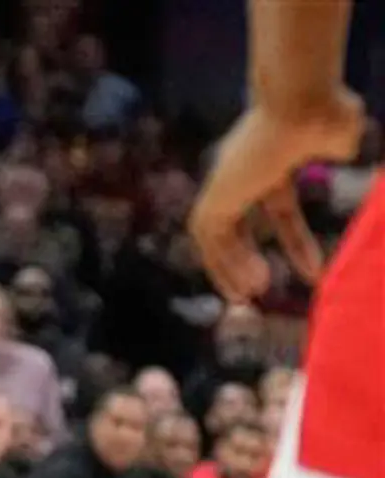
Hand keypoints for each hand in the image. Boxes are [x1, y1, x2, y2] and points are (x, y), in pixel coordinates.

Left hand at [189, 94, 364, 300]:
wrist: (302, 106)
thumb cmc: (328, 115)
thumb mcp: (341, 134)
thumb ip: (341, 145)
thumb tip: (342, 150)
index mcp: (272, 159)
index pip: (277, 207)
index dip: (293, 240)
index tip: (311, 270)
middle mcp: (242, 170)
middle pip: (238, 222)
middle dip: (247, 256)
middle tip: (261, 288)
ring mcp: (225, 183)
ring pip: (216, 234)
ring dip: (230, 267)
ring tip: (251, 296)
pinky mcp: (214, 198)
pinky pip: (210, 240)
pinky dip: (221, 262)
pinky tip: (245, 286)